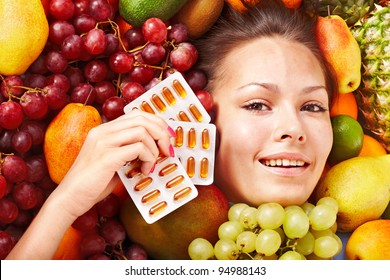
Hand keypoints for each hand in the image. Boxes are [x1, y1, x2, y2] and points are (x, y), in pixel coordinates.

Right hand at [54, 110, 174, 217]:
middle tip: (167, 150)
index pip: (137, 115)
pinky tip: (144, 171)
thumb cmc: (92, 183)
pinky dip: (148, 158)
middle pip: (142, 118)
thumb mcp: (114, 161)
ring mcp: (103, 142)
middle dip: (161, 132)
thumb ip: (129, 151)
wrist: (69, 198)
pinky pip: (138, 148)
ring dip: (154, 149)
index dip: (157, 124)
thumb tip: (154, 150)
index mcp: (104, 130)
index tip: (167, 138)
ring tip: (152, 164)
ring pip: (142, 131)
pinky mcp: (106, 157)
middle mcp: (103, 131)